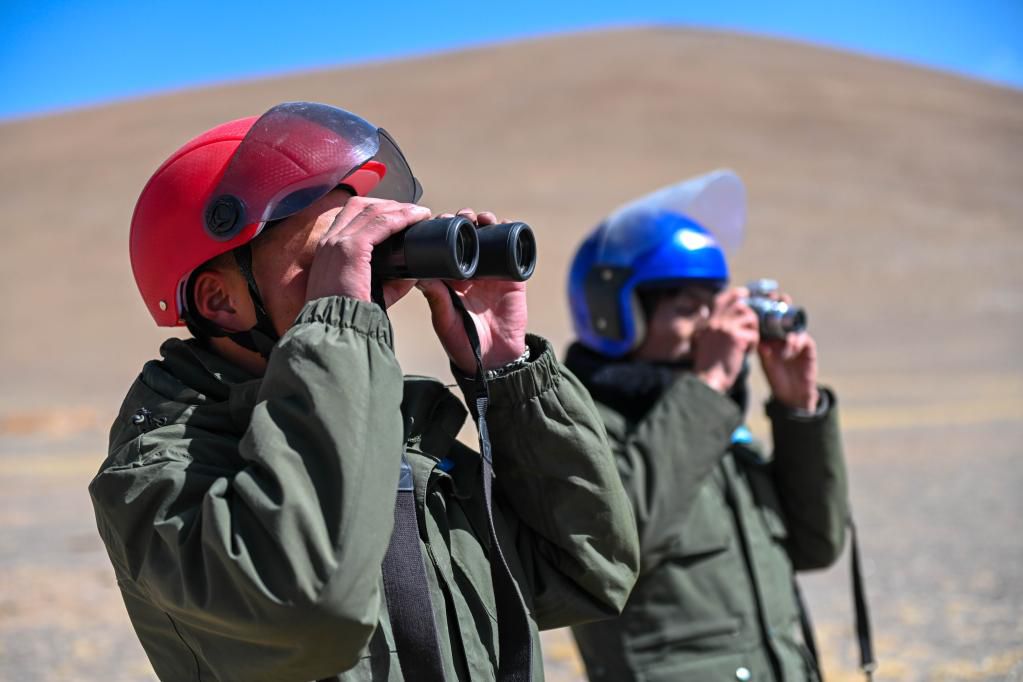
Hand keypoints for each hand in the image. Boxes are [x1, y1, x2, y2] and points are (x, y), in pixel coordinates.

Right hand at [305, 196, 432, 306]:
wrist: (334, 329)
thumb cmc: (350, 316)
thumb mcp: (371, 292)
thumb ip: (392, 280)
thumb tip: (416, 272)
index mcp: (329, 249)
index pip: (351, 215)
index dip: (378, 210)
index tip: (400, 215)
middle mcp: (330, 241)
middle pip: (361, 206)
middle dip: (389, 205)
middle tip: (413, 212)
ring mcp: (338, 242)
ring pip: (372, 211)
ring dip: (399, 209)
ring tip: (419, 213)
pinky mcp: (350, 249)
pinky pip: (379, 223)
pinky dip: (400, 217)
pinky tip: (415, 218)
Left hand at [417, 209, 527, 373]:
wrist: (494, 359)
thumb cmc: (462, 343)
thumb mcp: (444, 320)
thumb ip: (436, 299)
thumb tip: (418, 274)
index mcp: (448, 278)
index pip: (443, 245)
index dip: (441, 229)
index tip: (438, 219)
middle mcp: (469, 270)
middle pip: (467, 236)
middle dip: (464, 220)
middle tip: (462, 217)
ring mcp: (491, 272)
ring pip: (489, 238)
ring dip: (486, 223)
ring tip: (482, 219)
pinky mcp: (512, 277)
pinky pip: (513, 250)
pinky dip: (511, 234)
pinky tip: (506, 225)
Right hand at [693, 287, 758, 393]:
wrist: (708, 380)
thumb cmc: (708, 367)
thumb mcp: (706, 342)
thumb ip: (715, 330)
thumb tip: (729, 323)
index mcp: (708, 322)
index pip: (721, 299)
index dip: (734, 294)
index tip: (744, 294)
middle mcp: (716, 322)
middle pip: (740, 305)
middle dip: (750, 315)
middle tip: (751, 327)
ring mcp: (726, 328)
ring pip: (750, 318)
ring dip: (753, 330)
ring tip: (747, 343)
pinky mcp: (737, 339)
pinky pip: (754, 335)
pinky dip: (753, 345)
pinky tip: (745, 353)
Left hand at [758, 331, 818, 411]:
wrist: (793, 394)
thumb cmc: (777, 379)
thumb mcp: (767, 366)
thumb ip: (764, 354)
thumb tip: (760, 343)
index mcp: (773, 342)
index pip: (771, 327)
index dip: (766, 323)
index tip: (760, 324)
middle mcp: (785, 340)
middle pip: (784, 325)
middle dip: (779, 324)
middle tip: (773, 329)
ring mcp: (797, 344)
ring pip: (795, 330)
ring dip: (788, 337)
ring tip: (784, 351)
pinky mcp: (808, 349)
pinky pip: (805, 340)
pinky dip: (798, 342)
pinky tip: (792, 351)